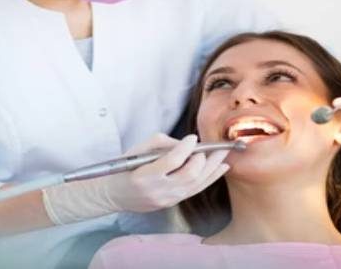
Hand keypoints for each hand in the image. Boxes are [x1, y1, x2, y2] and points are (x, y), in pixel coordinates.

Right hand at [41, 134, 230, 224]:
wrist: (116, 195)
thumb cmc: (125, 168)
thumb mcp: (137, 150)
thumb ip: (162, 143)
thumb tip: (186, 143)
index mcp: (145, 176)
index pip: (172, 161)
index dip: (185, 148)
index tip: (192, 138)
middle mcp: (158, 190)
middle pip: (190, 174)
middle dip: (205, 159)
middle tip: (215, 146)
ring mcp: (167, 199)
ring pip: (197, 184)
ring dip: (213, 167)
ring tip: (224, 154)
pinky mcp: (173, 203)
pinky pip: (196, 190)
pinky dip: (211, 178)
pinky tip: (221, 168)